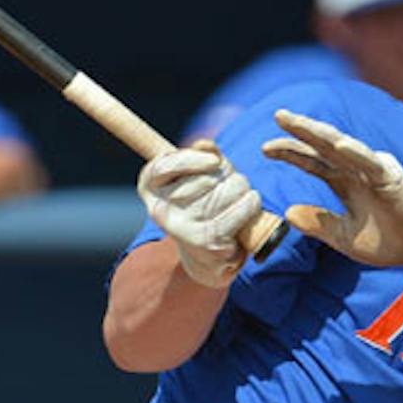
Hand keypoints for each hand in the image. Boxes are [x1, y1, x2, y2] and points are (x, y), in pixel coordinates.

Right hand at [137, 141, 259, 288]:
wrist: (204, 258)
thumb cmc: (199, 205)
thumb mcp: (191, 177)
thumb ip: (198, 155)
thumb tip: (206, 145)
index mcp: (150, 188)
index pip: (165, 166)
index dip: (192, 159)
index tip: (215, 160)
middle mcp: (161, 211)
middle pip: (209, 176)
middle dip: (228, 173)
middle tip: (227, 184)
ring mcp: (185, 229)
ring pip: (231, 189)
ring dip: (243, 187)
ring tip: (237, 197)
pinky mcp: (210, 242)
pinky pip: (242, 208)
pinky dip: (252, 203)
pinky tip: (248, 206)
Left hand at [261, 110, 402, 271]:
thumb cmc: (388, 240)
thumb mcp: (345, 237)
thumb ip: (318, 224)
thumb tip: (288, 213)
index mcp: (344, 182)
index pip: (312, 162)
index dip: (290, 153)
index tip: (264, 148)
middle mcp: (356, 171)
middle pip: (323, 146)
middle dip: (300, 130)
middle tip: (278, 115)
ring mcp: (373, 172)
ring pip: (343, 146)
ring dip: (320, 133)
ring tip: (296, 122)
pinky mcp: (392, 180)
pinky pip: (371, 163)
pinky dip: (355, 152)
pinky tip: (337, 143)